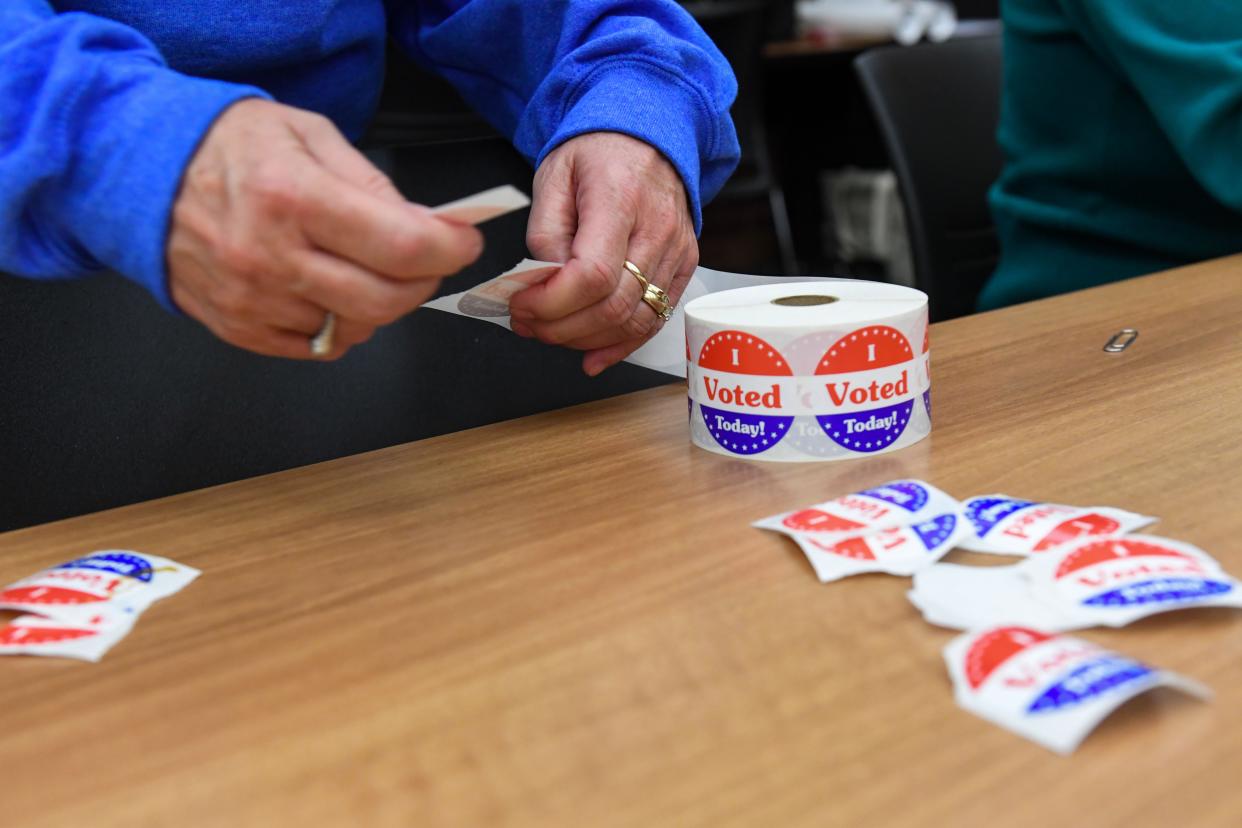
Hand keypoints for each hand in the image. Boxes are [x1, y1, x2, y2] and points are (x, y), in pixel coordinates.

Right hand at [168, 98, 482, 358]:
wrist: (140, 172)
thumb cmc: (227, 146)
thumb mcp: (309, 135)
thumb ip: (375, 184)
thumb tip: (430, 227)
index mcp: (292, 197)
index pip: (403, 246)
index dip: (450, 248)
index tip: (462, 241)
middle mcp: (270, 256)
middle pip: (387, 301)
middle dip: (423, 281)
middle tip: (424, 258)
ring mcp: (253, 301)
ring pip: (357, 329)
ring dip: (378, 303)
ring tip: (359, 264)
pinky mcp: (240, 330)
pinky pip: (319, 347)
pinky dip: (339, 324)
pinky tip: (325, 288)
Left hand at [512, 132, 697, 375]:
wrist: (647, 134)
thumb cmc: (598, 153)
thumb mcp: (553, 177)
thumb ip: (544, 233)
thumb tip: (539, 284)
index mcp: (620, 198)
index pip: (592, 275)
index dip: (552, 303)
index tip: (521, 304)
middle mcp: (656, 229)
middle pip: (613, 306)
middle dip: (561, 327)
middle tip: (527, 323)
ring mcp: (676, 251)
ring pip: (634, 321)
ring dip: (586, 339)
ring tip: (551, 332)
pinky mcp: (684, 266)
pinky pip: (655, 320)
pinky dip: (620, 346)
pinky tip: (591, 355)